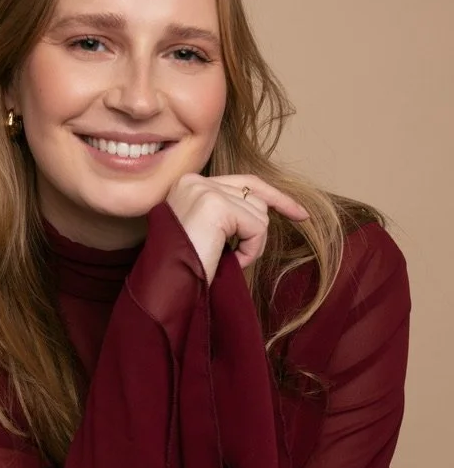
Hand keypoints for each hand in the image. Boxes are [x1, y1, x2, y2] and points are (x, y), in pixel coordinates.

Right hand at [165, 173, 308, 281]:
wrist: (166, 286)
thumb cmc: (185, 268)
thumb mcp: (204, 232)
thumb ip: (227, 213)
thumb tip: (265, 207)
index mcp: (190, 184)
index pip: (245, 181)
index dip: (275, 197)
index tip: (300, 213)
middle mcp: (195, 181)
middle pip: (255, 197)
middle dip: (256, 231)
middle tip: (237, 255)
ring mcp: (205, 191)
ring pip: (259, 213)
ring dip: (251, 243)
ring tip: (227, 258)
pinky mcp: (216, 206)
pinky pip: (257, 227)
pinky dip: (250, 250)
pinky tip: (231, 260)